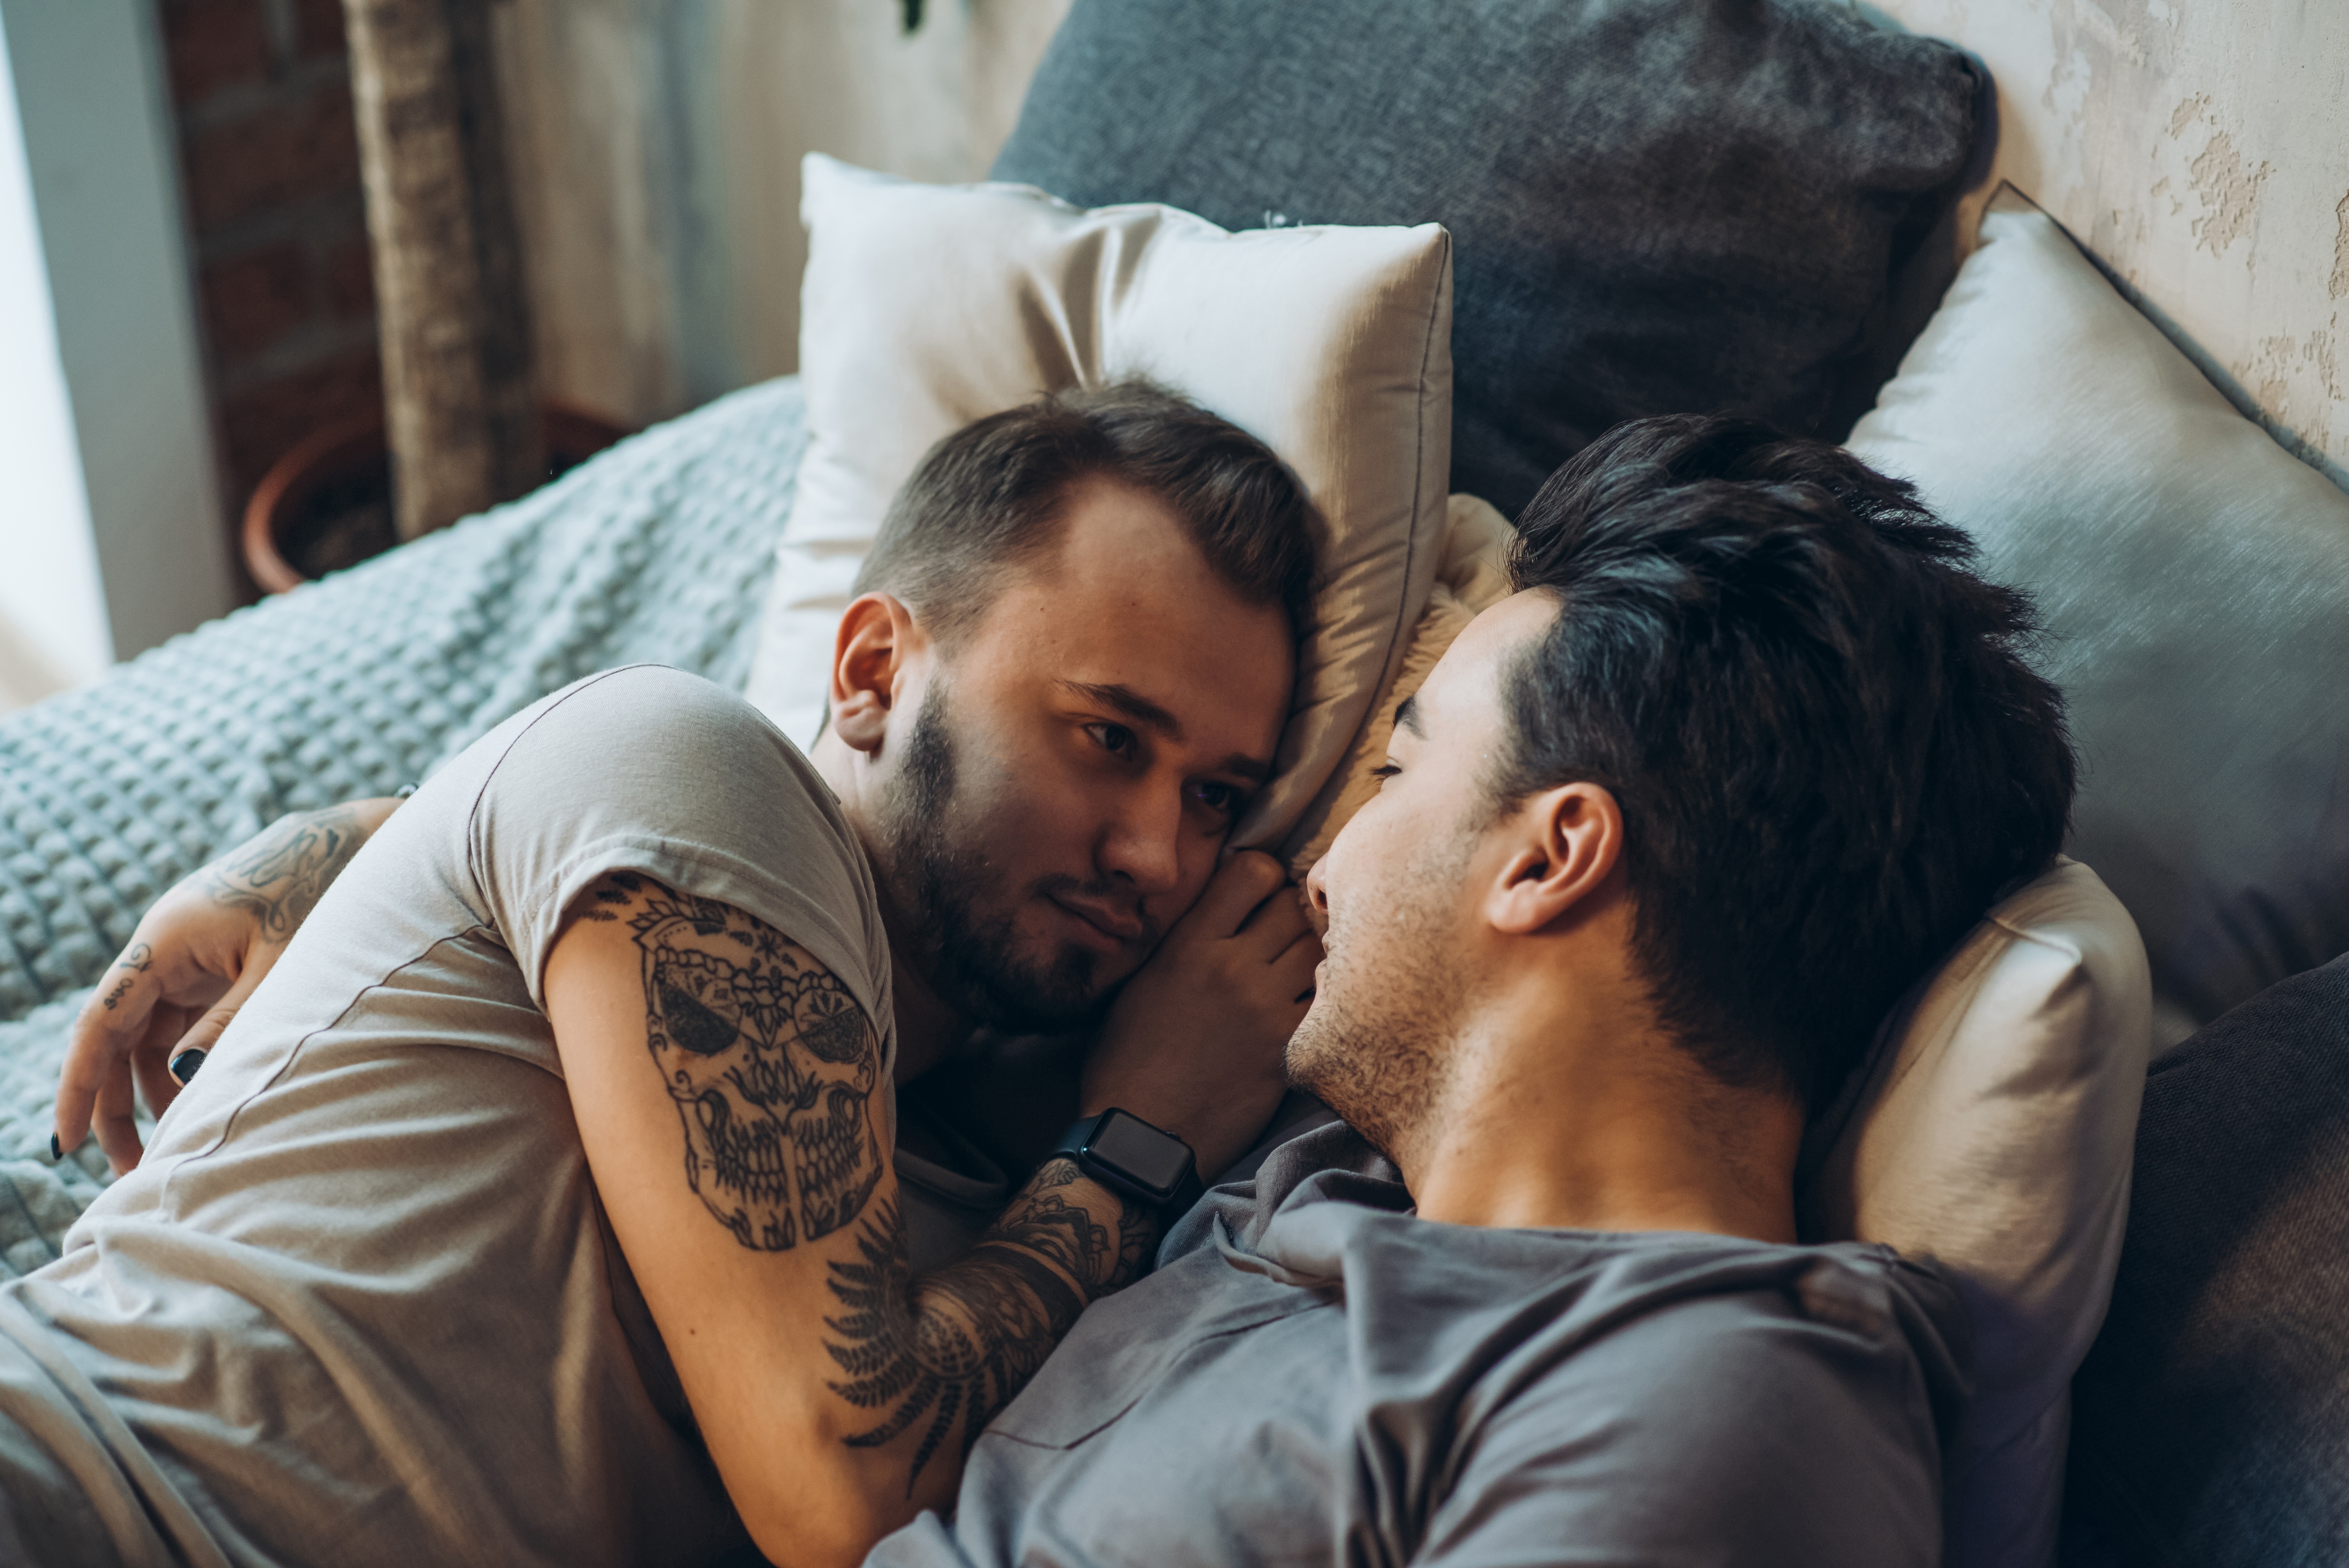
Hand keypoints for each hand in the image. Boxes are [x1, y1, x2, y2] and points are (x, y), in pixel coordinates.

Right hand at [52, 798, 396, 1173]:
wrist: (357, 844)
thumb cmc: (320, 893)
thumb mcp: (279, 966)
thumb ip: (233, 1023)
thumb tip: (184, 1081)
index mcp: (163, 942)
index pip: (99, 1024)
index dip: (77, 1085)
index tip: (66, 1142)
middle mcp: (163, 950)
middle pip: (117, 1038)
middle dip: (117, 1104)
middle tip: (131, 1169)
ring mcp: (187, 958)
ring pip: (150, 1037)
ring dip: (154, 1090)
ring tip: (170, 1149)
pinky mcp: (214, 964)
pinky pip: (183, 1023)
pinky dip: (186, 1064)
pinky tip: (199, 1104)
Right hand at [1081, 850, 1321, 1178]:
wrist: (1140, 1135)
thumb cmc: (1125, 1060)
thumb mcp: (1142, 982)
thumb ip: (1185, 940)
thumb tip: (1221, 912)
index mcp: (1189, 944)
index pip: (1253, 871)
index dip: (1264, 876)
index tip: (1260, 896)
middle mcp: (1231, 967)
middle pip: (1293, 908)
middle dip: (1291, 916)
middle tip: (1281, 938)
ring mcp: (1264, 1008)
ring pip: (1317, 951)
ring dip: (1311, 955)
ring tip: (1292, 974)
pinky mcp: (1287, 1049)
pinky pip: (1326, 1002)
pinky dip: (1321, 999)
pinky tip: (1303, 1010)